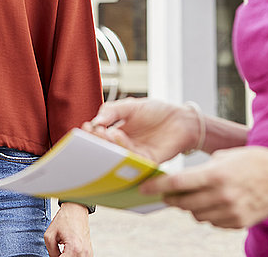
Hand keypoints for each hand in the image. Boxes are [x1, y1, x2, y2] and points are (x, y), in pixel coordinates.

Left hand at [44, 201, 91, 256]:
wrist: (76, 210)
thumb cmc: (64, 219)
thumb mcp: (50, 235)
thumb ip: (51, 252)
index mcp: (74, 248)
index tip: (53, 254)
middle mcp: (84, 253)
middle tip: (57, 251)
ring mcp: (88, 253)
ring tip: (63, 250)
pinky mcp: (90, 253)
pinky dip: (73, 255)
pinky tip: (68, 251)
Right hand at [83, 97, 199, 162]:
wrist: (181, 118)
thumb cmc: (156, 111)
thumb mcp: (130, 106)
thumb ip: (112, 111)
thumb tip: (95, 121)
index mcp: (118, 133)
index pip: (101, 136)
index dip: (92, 133)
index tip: (85, 126)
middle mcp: (125, 146)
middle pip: (107, 148)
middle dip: (97, 140)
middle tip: (92, 132)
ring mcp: (136, 154)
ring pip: (118, 153)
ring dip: (109, 144)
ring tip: (103, 132)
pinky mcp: (148, 161)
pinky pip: (133, 158)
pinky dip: (124, 147)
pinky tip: (117, 135)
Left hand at [139, 146, 267, 228]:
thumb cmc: (252, 161)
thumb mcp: (224, 157)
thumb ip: (202, 171)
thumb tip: (181, 182)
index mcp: (215, 175)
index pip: (178, 184)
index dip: (157, 187)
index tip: (144, 189)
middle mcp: (221, 195)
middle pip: (184, 203)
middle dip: (172, 199)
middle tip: (168, 193)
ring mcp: (231, 211)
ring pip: (197, 215)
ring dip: (191, 207)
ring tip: (197, 195)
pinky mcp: (238, 223)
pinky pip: (213, 222)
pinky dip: (208, 214)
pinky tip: (215, 203)